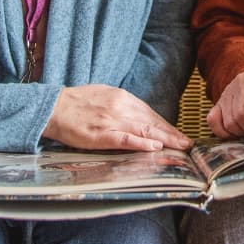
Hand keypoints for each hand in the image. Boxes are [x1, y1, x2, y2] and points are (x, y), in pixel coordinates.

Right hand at [43, 85, 192, 151]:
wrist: (54, 107)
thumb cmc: (77, 102)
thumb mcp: (104, 96)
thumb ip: (122, 105)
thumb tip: (138, 116)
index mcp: (122, 97)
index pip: (150, 114)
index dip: (167, 125)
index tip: (180, 134)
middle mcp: (121, 107)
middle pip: (152, 122)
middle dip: (172, 134)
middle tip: (188, 144)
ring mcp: (112, 121)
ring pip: (144, 130)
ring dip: (165, 139)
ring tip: (180, 147)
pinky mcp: (101, 135)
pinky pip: (125, 139)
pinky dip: (141, 143)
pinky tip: (154, 147)